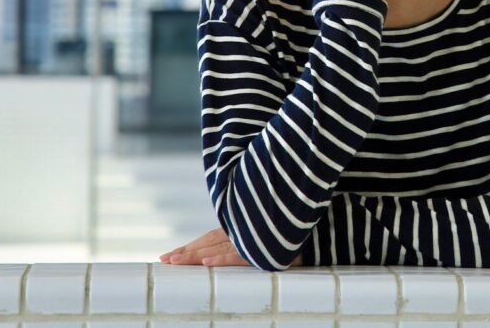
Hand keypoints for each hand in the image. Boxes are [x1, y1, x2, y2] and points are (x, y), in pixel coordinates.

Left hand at [158, 227, 302, 267]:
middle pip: (209, 241)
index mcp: (244, 226)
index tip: (171, 255)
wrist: (324, 226)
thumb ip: (252, 236)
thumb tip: (230, 246)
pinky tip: (206, 263)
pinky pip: (240, 254)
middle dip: (186, 251)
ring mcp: (254, 238)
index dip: (192, 245)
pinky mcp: (265, 248)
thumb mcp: (271, 233)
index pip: (212, 236)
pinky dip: (222, 258)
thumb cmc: (298, 227)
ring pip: (218, 247)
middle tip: (165, 260)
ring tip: (176, 262)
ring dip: (196, 255)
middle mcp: (245, 230)